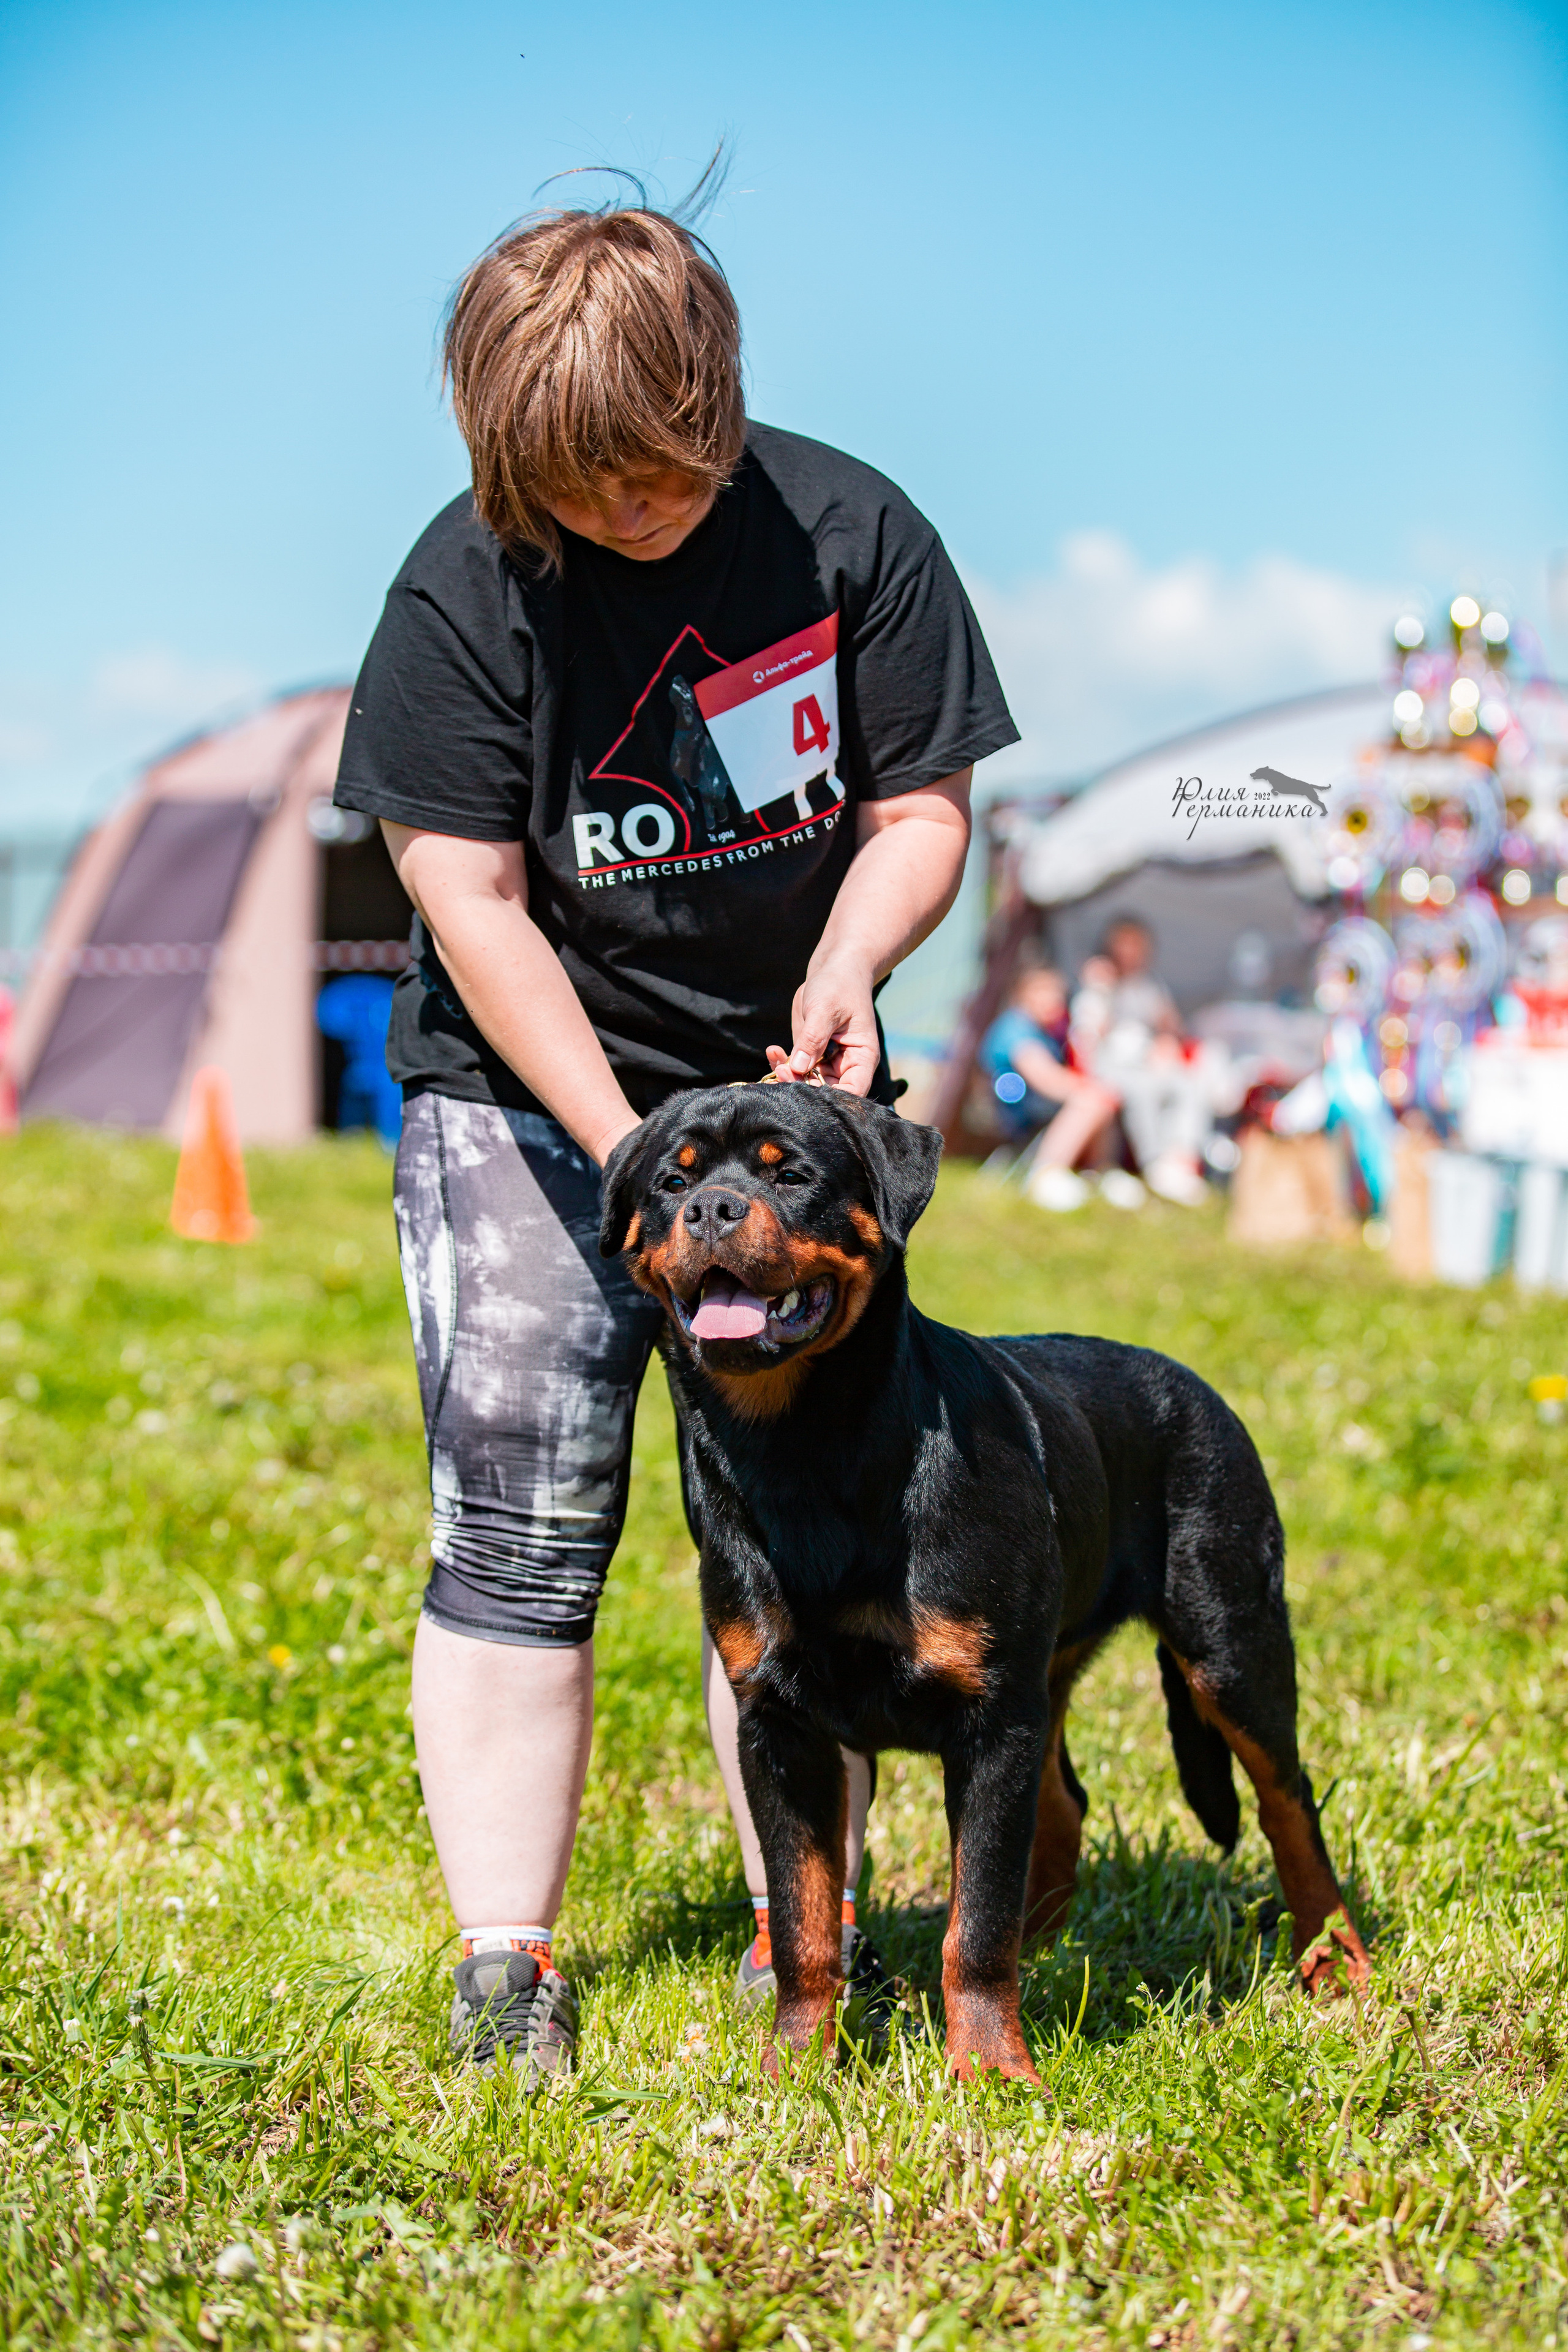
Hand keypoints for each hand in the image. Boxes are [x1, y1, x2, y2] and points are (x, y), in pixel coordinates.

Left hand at [766, 958, 880, 1096]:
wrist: (834, 967)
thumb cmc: (839, 985)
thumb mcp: (826, 1009)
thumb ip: (813, 1039)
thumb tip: (799, 1067)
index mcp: (862, 1058)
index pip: (853, 1092)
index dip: (833, 1099)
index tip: (810, 1090)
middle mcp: (846, 1064)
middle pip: (827, 1091)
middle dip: (804, 1086)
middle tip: (784, 1072)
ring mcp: (826, 1060)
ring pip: (807, 1082)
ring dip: (788, 1076)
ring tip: (776, 1058)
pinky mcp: (809, 1052)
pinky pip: (794, 1067)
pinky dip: (781, 1063)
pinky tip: (773, 1051)